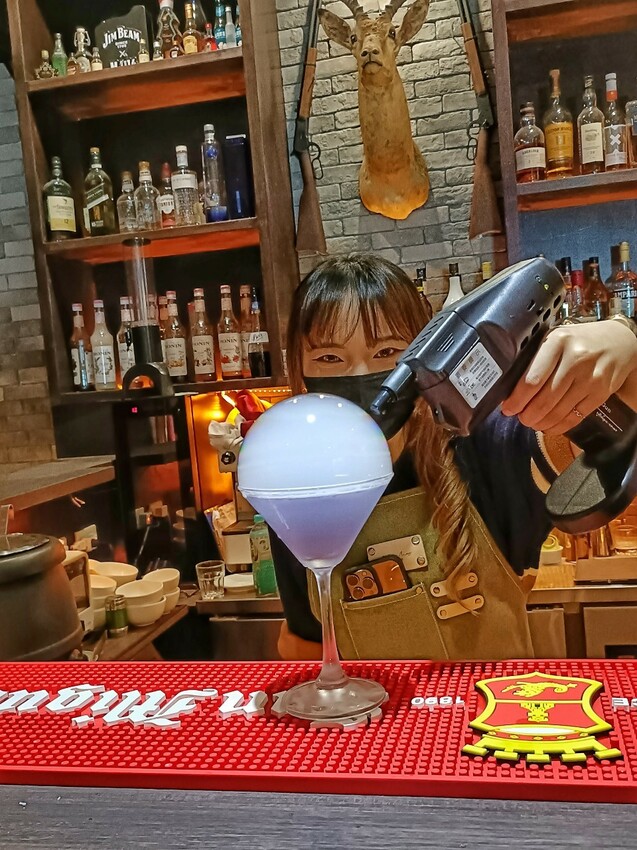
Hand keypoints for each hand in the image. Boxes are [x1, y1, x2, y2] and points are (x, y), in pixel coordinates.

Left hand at [501, 321, 636, 433]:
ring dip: (540, 422)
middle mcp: (575, 359)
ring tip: (533, 422)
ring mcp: (590, 378)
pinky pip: (575, 417)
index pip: (532, 379)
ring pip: (558, 411)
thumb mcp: (556, 339)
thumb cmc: (580, 342)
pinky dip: (558, 426)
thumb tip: (512, 389)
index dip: (517, 400)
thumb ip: (536, 359)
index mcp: (557, 342)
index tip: (508, 408)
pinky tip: (549, 426)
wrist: (620, 342)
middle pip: (544, 400)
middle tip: (520, 418)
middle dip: (527, 415)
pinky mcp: (601, 393)